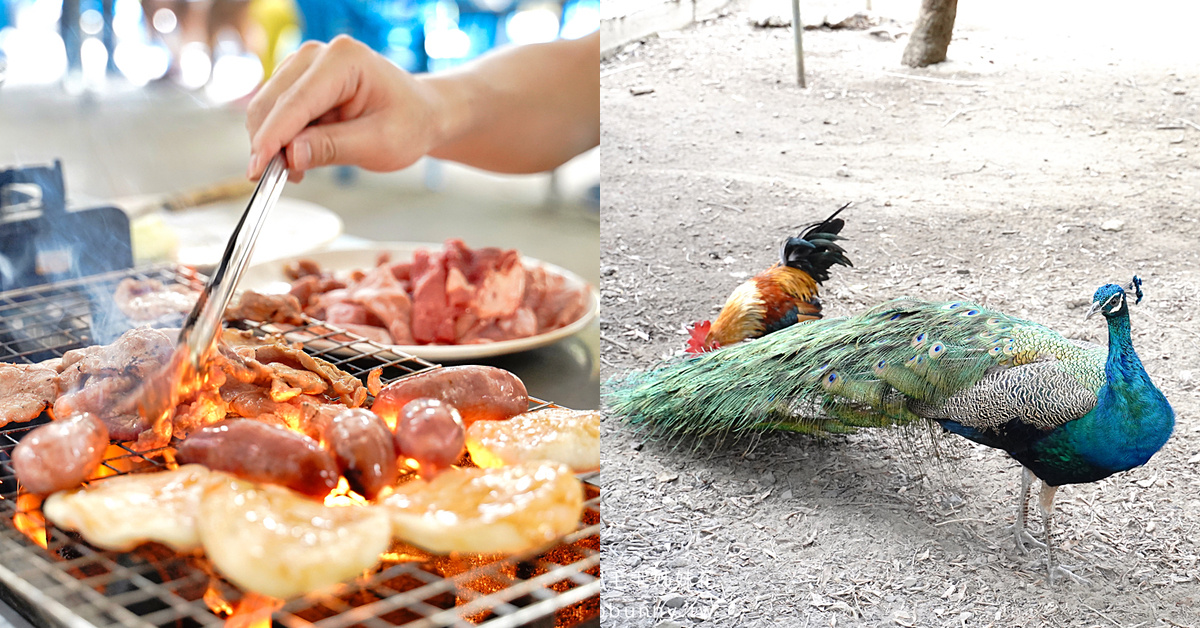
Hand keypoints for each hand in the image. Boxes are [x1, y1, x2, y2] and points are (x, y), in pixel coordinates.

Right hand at [246, 36, 447, 181]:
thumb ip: (333, 147)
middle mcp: (318, 54)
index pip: (296, 102)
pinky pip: (274, 111)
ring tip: (301, 170)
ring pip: (266, 108)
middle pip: (271, 102)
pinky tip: (300, 155)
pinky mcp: (297, 81)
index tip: (258, 169)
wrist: (421, 113)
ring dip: (274, 143)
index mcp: (344, 60)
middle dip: (269, 143)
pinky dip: (280, 138)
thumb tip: (291, 155)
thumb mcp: (379, 143)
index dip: (273, 138)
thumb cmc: (410, 123)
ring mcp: (304, 65)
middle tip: (280, 179)